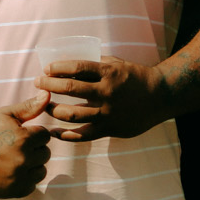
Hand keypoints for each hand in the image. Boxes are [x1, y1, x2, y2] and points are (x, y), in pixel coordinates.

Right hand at [0, 95, 53, 196]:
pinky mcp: (13, 191)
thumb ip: (29, 107)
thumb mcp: (5, 114)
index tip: (20, 135)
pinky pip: (32, 186)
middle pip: (45, 154)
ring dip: (32, 165)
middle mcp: (23, 159)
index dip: (33, 134)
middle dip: (34, 149)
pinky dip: (25, 180)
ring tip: (15, 160)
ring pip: (41, 171)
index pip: (45, 136)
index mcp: (23, 138)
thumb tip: (48, 94)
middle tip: (16, 147)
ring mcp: (18, 177)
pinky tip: (12, 172)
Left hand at [37, 57, 165, 140]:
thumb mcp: (118, 64)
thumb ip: (96, 64)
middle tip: (38, 84)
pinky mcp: (110, 129)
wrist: (161, 97)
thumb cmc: (136, 77)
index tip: (46, 70)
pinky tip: (54, 131)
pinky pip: (83, 135)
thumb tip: (70, 64)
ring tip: (43, 106)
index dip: (58, 68)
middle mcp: (107, 92)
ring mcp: (108, 112)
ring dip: (53, 109)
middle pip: (70, 89)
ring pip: (72, 113)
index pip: (77, 68)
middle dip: (49, 86)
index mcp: (108, 73)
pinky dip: (66, 135)